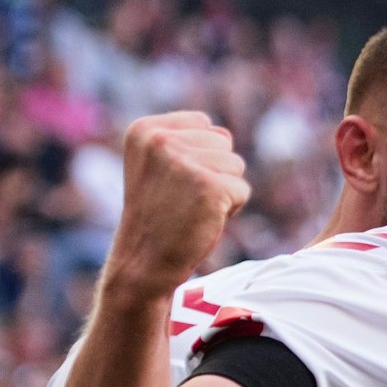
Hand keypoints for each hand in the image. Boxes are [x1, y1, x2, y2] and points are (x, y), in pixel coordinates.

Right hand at [104, 112, 249, 301]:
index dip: (199, 157)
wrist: (144, 262)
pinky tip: (203, 220)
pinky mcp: (208, 186)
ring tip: (192, 209)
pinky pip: (243, 190)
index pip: (203, 124)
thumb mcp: (160, 167)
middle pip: (223, 141)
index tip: (172, 182)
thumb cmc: (158, 216)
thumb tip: (225, 133)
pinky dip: (231, 209)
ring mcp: (184, 163)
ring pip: (236, 165)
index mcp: (144, 130)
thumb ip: (189, 142)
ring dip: (223, 191)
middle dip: (214, 172)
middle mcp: (160, 140)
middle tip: (183, 200)